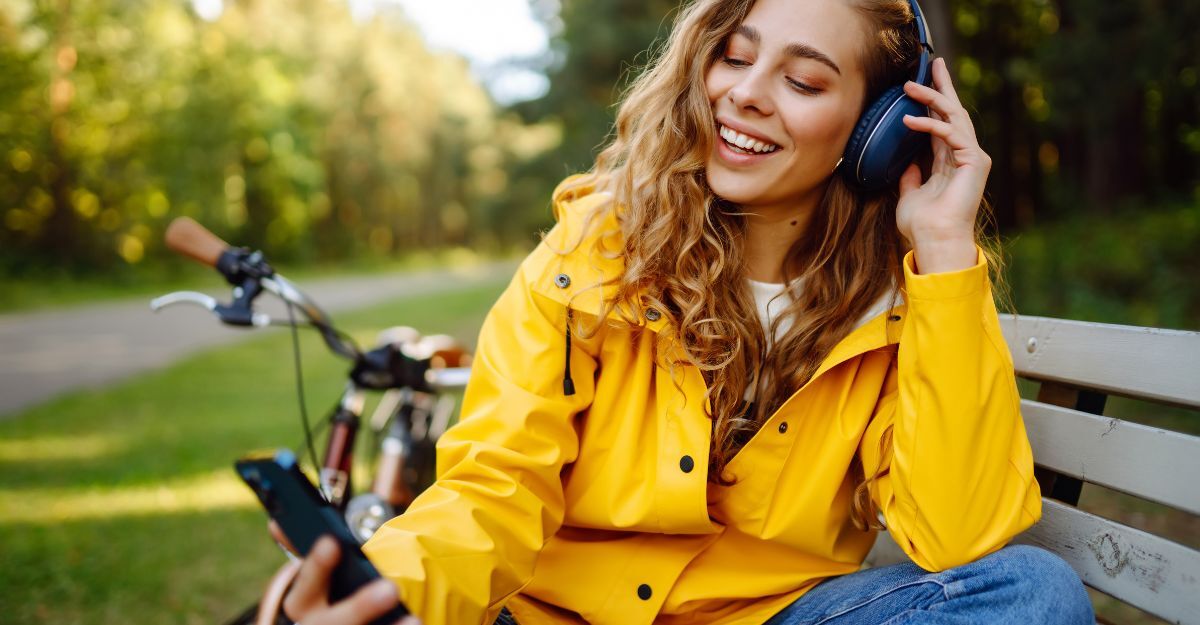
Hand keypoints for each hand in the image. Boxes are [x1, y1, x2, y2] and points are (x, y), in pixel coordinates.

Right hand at [281, 534, 420, 624]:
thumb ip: (308, 554)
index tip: (332, 544)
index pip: (305, 585)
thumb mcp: (313, 582)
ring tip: (413, 619)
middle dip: (358, 607)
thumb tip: (277, 524)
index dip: (317, 566)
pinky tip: (415, 624)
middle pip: (329, 622)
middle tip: (390, 588)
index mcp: (302, 604)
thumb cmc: (325, 602)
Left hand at [896, 56, 989, 250]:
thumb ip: (910, 177)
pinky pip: (951, 134)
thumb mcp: (910, 194)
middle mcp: (965, 155)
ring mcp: (972, 157)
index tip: (922, 82)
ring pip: (954, 117)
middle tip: (933, 64)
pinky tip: (909, 120)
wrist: (935, 241)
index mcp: (950, 161)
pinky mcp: (973, 161)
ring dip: (932, 99)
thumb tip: (906, 163)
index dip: (933, 102)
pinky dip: (930, 125)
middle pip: (954, 113)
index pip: (942, 123)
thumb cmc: (923, 224)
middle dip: (942, 87)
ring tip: (909, 87)